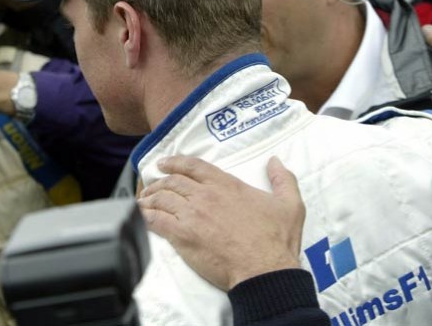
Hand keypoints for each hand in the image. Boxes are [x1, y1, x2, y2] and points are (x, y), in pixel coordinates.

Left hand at [138, 156, 302, 290]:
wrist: (264, 270)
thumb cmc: (277, 240)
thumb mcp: (290, 204)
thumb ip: (283, 179)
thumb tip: (276, 162)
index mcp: (227, 185)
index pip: (194, 166)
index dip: (176, 161)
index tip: (164, 163)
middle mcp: (206, 195)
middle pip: (173, 181)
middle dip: (159, 181)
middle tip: (152, 185)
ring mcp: (192, 214)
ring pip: (162, 199)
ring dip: (150, 198)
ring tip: (144, 201)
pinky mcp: (183, 236)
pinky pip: (156, 220)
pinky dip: (145, 216)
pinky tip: (141, 216)